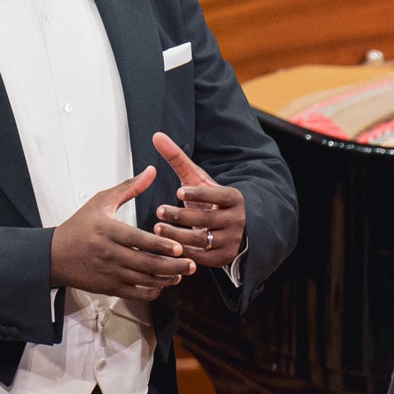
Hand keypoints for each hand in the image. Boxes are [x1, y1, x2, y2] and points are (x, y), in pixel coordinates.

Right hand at [48, 169, 191, 301]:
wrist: (55, 255)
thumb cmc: (79, 226)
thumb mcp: (100, 201)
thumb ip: (128, 187)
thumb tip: (151, 172)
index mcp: (109, 231)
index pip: (138, 240)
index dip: (160, 245)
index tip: (178, 247)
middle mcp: (110, 254)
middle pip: (146, 264)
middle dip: (172, 266)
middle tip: (191, 264)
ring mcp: (110, 273)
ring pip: (144, 280)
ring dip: (165, 279)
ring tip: (181, 273)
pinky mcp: (109, 287)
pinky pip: (136, 294)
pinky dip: (152, 291)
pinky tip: (162, 284)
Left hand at [146, 133, 244, 271]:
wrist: (234, 228)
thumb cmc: (210, 200)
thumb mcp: (197, 179)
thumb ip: (177, 159)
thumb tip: (156, 135)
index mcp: (234, 198)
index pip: (218, 195)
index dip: (199, 194)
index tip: (178, 192)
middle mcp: (237, 220)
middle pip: (206, 218)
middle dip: (180, 215)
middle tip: (159, 211)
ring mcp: (231, 240)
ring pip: (202, 239)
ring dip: (177, 235)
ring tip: (158, 228)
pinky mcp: (223, 257)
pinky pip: (201, 257)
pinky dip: (183, 251)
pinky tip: (166, 245)